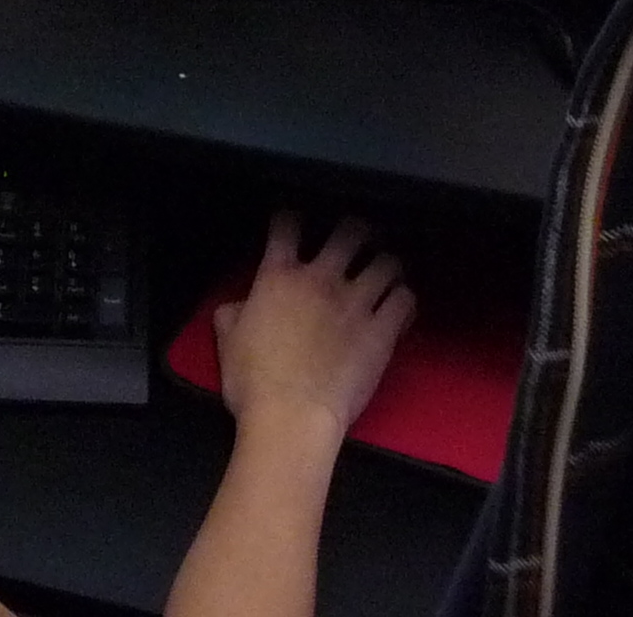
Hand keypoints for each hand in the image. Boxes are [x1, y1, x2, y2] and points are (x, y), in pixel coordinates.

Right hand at [209, 213, 414, 442]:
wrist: (291, 416)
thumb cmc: (253, 381)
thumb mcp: (227, 342)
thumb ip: (232, 313)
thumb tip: (235, 305)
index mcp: (279, 276)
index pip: (287, 225)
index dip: (290, 216)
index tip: (293, 219)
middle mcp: (321, 279)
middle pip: (350, 231)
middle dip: (357, 229)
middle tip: (358, 238)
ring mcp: (356, 302)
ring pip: (386, 261)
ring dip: (387, 262)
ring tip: (386, 271)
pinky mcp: (382, 330)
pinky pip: (405, 300)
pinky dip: (404, 299)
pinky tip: (399, 307)